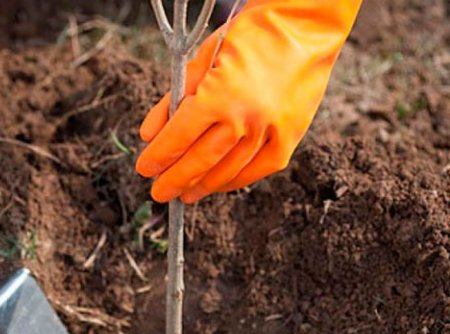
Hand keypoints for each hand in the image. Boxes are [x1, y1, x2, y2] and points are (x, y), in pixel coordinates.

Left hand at [137, 0, 361, 203]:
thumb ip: (174, 99)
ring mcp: (270, 131)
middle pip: (201, 161)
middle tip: (160, 192)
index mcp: (218, 96)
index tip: (145, 169)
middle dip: (175, 180)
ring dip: (203, 185)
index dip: (158, 157)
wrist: (304, 26)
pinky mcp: (290, 137)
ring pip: (228, 170)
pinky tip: (218, 185)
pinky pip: (258, 169)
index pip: (178, 138)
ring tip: (186, 193)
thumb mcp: (203, 58)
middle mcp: (245, 118)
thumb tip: (149, 135)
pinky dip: (235, 180)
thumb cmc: (249, 36)